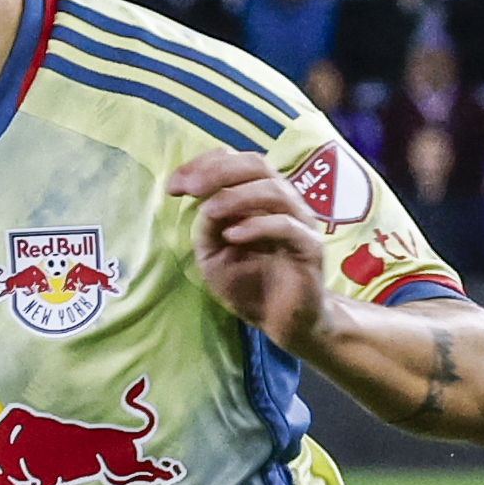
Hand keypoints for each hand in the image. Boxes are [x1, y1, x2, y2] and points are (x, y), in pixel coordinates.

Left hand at [167, 148, 324, 346]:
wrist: (281, 322)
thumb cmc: (250, 284)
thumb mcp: (214, 255)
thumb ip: (207, 227)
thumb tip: (202, 201)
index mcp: (259, 196)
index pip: (235, 162)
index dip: (203, 165)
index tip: (173, 185)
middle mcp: (282, 201)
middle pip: (256, 164)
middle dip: (218, 171)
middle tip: (189, 188)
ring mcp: (300, 221)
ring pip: (273, 190)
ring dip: (236, 196)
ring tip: (209, 211)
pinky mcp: (309, 247)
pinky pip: (287, 226)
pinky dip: (258, 225)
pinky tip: (233, 235)